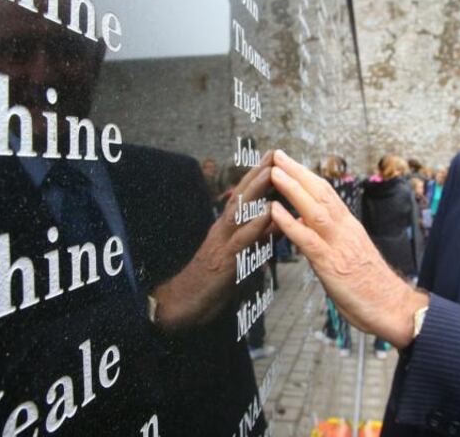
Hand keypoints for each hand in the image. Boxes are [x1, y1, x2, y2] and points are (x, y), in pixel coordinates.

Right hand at [151, 151, 272, 329]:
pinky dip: (255, 225)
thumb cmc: (210, 283)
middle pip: (241, 197)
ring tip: (271, 172)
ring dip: (256, 192)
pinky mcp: (224, 262)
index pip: (243, 198)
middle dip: (258, 174)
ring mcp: (221, 244)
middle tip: (274, 154)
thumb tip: (277, 225)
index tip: (273, 158)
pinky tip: (268, 213)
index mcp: (225, 229)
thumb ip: (256, 240)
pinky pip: (241, 241)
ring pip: (239, 213)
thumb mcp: (237, 257)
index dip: (257, 177)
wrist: (182, 306)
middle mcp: (222, 230)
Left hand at [269, 150, 427, 347]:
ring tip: (275, 172)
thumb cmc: (371, 287)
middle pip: (321, 193)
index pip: (328, 194)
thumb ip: (329, 239)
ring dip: (293, 189)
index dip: (308, 176)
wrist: (394, 308)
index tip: (291, 163)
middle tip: (279, 154)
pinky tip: (275, 211)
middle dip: (298, 172)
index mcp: (350, 227)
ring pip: (315, 210)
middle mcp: (346, 230)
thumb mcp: (349, 255)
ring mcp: (340, 246)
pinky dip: (290, 223)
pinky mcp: (332, 265)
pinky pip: (308, 240)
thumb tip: (305, 224)